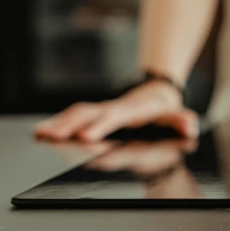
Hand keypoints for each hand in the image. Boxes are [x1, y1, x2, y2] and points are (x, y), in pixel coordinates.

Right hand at [33, 79, 198, 143]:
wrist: (157, 94)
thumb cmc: (164, 110)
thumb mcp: (177, 115)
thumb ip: (182, 121)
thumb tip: (189, 127)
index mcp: (133, 110)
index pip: (115, 117)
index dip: (101, 125)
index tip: (85, 136)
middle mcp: (114, 107)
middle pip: (89, 113)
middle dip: (70, 124)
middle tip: (52, 136)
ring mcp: (102, 110)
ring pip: (78, 112)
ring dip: (59, 123)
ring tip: (40, 134)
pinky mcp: (94, 115)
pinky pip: (74, 116)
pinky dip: (57, 122)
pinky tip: (41, 132)